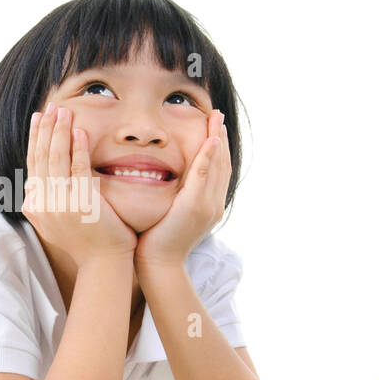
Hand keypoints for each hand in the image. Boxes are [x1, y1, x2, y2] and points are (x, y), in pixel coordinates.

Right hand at [22, 103, 136, 264]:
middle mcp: (41, 203)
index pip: (32, 163)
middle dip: (45, 128)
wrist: (102, 263)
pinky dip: (77, 148)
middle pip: (41, 157)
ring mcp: (59, 203)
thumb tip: (31, 184)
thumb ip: (43, 202)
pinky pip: (77, 168)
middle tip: (51, 107)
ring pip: (56, 159)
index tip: (39, 118)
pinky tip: (80, 132)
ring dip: (59, 132)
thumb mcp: (55, 222)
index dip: (35, 138)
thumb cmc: (86, 241)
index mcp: (34, 205)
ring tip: (64, 112)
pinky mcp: (80, 203)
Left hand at [135, 109, 229, 270]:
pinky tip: (210, 140)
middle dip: (220, 138)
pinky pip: (203, 175)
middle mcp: (213, 204)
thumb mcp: (170, 215)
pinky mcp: (194, 206)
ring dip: (216, 140)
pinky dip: (208, 157)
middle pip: (222, 164)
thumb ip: (174, 198)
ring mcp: (207, 205)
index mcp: (208, 206)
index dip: (217, 148)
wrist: (158, 264)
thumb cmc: (157, 241)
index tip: (214, 128)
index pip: (217, 171)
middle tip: (217, 115)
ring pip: (216, 166)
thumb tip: (164, 182)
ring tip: (215, 120)